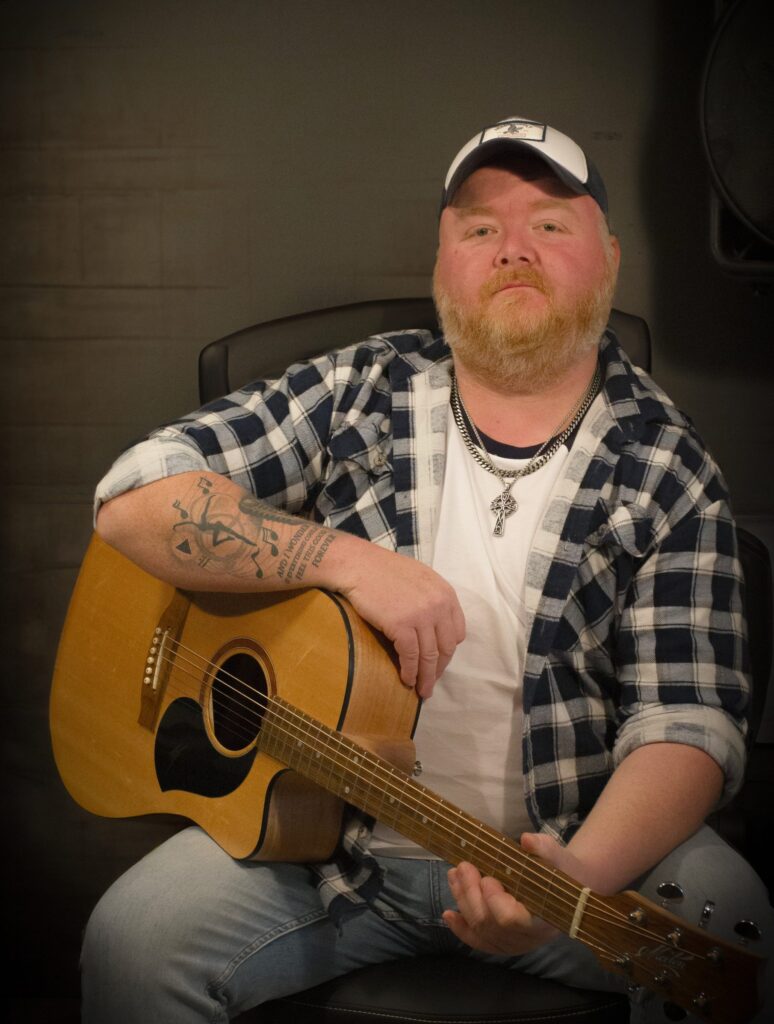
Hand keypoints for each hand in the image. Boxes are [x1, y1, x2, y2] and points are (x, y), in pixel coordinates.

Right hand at [335, 542, 465, 698]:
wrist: (359, 565)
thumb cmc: (384, 571)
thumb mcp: (420, 578)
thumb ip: (433, 599)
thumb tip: (434, 626)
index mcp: (446, 593)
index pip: (457, 632)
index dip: (447, 652)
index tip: (438, 662)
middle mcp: (438, 605)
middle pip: (446, 648)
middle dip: (438, 669)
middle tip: (430, 683)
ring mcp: (421, 616)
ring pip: (429, 656)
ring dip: (426, 677)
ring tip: (421, 690)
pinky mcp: (401, 625)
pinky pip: (410, 656)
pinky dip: (409, 672)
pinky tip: (406, 680)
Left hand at [443, 833, 585, 955]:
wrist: (567, 894)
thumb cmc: (562, 874)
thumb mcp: (558, 858)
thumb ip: (544, 850)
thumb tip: (526, 840)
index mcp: (542, 918)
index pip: (510, 918)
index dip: (494, 900)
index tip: (488, 877)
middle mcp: (525, 938)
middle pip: (488, 923)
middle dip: (471, 893)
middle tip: (464, 866)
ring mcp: (511, 943)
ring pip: (479, 929)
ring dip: (462, 901)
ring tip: (454, 874)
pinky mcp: (502, 942)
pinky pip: (478, 941)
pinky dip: (461, 928)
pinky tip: (448, 914)